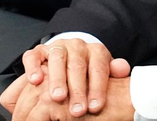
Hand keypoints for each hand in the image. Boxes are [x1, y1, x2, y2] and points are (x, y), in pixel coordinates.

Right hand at [15, 39, 130, 116]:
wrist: (73, 54)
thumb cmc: (90, 70)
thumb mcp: (105, 71)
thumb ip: (114, 71)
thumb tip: (123, 68)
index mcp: (95, 51)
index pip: (99, 68)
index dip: (97, 88)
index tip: (95, 107)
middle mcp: (77, 46)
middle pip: (78, 66)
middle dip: (77, 89)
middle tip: (77, 109)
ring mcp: (58, 47)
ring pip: (57, 59)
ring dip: (57, 79)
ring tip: (57, 98)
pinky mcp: (39, 51)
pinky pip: (34, 56)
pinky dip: (33, 67)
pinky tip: (35, 81)